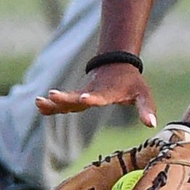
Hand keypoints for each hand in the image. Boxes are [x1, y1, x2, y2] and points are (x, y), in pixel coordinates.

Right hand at [35, 64, 157, 128]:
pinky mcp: (78, 97)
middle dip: (65, 97)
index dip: (93, 98)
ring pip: (67, 100)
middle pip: (77, 97)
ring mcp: (83, 94)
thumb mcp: (142, 94)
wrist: (118, 65)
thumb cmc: (132, 83)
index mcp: (109, 93)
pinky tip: (40, 107)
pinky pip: (64, 103)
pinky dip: (52, 105)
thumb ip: (146, 109)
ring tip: (38, 102)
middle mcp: (93, 93)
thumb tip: (151, 124)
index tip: (84, 98)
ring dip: (54, 102)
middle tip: (51, 95)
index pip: (100, 96)